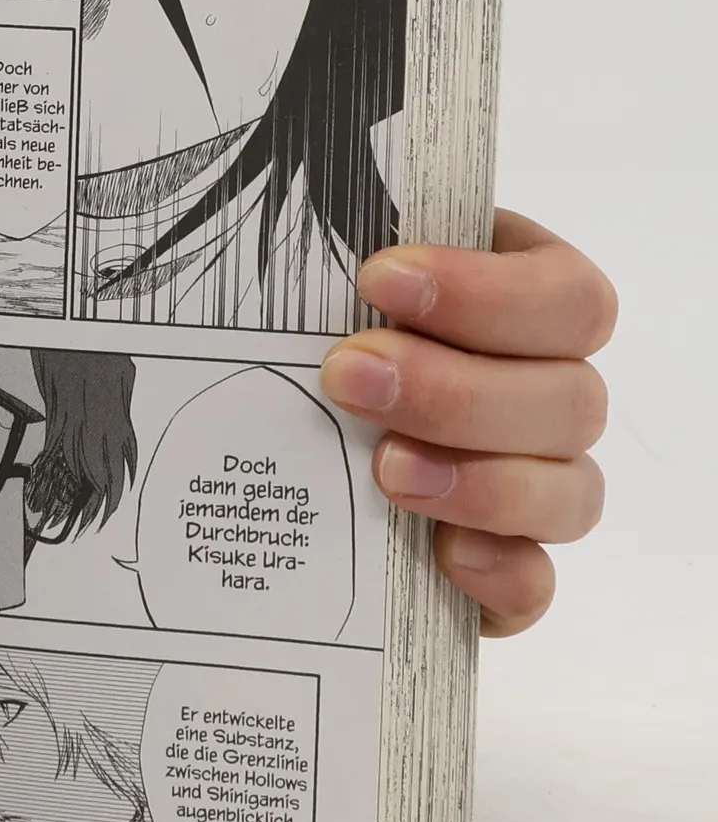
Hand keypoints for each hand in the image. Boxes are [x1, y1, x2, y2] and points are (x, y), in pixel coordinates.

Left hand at [320, 211, 614, 636]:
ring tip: (384, 469)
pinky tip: (446, 557)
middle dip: (455, 391)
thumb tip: (312, 236)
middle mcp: (546, 394)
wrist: (248, 423)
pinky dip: (503, 577)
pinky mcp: (497, 565)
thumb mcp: (324, 278)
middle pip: (572, 400)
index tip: (379, 280)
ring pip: (569, 493)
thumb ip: (340, 257)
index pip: (566, 297)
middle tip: (346, 376)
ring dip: (481, 482)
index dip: (488, 293)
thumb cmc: (306, 329)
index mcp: (523, 303)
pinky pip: (533, 585)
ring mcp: (534, 484)